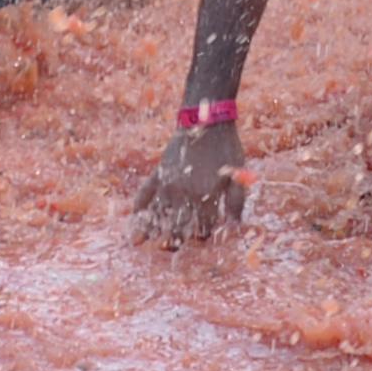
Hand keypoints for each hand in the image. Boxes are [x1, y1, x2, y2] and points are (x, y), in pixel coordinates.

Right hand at [132, 122, 250, 245]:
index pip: (201, 228)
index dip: (202, 235)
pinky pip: (144, 194)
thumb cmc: (226, 149)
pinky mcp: (157, 174)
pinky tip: (134, 218)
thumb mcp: (237, 174)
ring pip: (156, 215)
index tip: (200, 237)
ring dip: (150, 229)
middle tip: (169, 248)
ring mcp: (167, 185)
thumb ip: (237, 201)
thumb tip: (235, 228)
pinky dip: (138, 207)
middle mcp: (183, 195)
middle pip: (175, 227)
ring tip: (141, 242)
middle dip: (173, 239)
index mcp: (204, 197)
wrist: (206, 122)